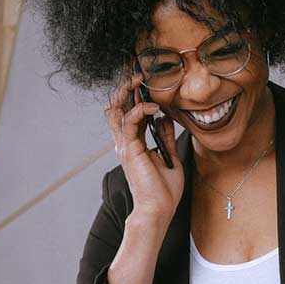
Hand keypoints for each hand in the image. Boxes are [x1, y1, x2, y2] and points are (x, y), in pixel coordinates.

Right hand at [104, 71, 183, 219]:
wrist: (158, 210)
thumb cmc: (163, 191)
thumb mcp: (168, 158)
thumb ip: (164, 138)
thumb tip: (164, 118)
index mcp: (132, 144)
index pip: (126, 113)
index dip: (132, 95)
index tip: (143, 80)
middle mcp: (124, 143)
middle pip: (115, 108)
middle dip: (124, 88)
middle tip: (137, 73)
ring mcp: (125, 146)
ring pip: (116, 110)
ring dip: (128, 92)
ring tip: (141, 81)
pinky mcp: (130, 150)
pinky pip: (130, 121)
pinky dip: (141, 110)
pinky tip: (155, 107)